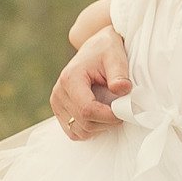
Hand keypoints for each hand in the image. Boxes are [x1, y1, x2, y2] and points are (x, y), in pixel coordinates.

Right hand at [49, 25, 130, 140]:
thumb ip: (119, 74)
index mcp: (70, 79)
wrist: (95, 48)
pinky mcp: (60, 111)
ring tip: (111, 111)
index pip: (87, 110)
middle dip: (107, 122)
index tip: (124, 112)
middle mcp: (59, 93)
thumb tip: (122, 89)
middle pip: (84, 123)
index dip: (108, 117)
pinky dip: (90, 129)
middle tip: (122, 111)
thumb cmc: (106, 50)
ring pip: (80, 132)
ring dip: (99, 127)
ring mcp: (57, 104)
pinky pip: (75, 132)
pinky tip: (101, 116)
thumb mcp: (115, 57)